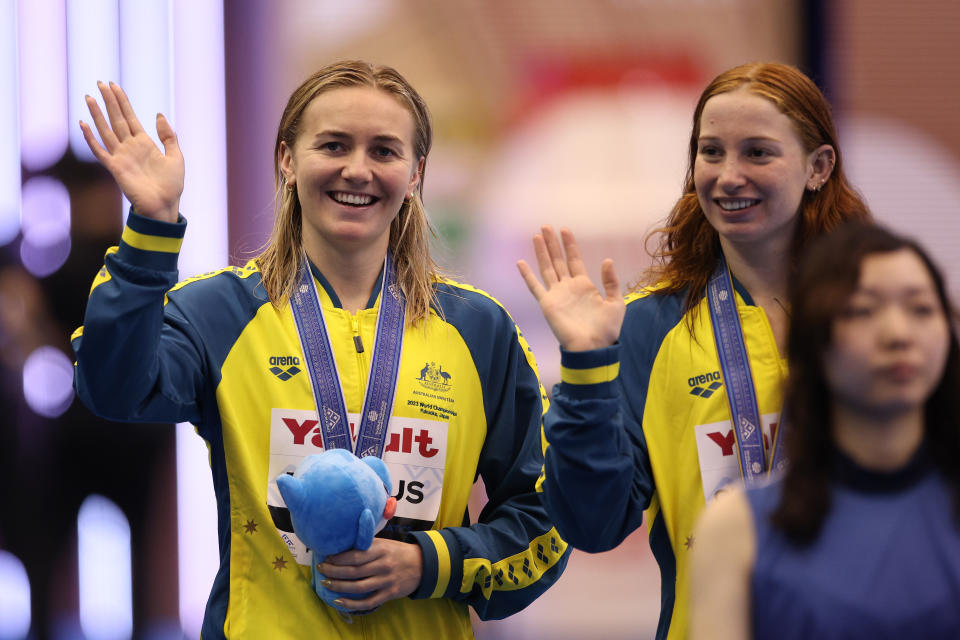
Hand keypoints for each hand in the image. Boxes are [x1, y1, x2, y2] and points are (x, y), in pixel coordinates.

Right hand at [79, 82, 183, 222]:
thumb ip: (168, 136)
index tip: (114, 85)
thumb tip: (158, 114)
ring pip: (106, 130)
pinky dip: (90, 138)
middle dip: (109, 101)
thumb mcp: (176, 157)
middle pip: (116, 119)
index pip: (130, 117)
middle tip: (99, 83)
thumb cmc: (172, 185)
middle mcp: (130, 147)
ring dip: (97, 114)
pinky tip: (83, 124)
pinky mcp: (115, 168)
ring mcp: (121, 156)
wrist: (164, 205)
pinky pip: (99, 151)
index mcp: (145, 143)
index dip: (122, 101)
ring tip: (89, 97)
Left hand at [318, 538, 422, 610]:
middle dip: (334, 571)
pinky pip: (368, 602)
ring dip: (339, 586)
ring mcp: (386, 580)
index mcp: (381, 549)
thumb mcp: (385, 543)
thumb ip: (367, 545)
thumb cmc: (398, 552)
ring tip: (326, 583)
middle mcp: (383, 565)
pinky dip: (352, 604)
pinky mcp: (389, 593)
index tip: (326, 558)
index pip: (355, 555)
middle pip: (353, 571)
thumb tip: (343, 547)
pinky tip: (339, 601)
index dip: (338, 558)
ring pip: (358, 587)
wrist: (422, 564)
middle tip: (321, 570)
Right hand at [517, 226, 624, 350]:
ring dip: (541, 253)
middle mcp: (568, 287)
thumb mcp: (616, 303)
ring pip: (547, 268)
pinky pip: (535, 287)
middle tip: (545, 226)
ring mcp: (556, 295)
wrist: (593, 348)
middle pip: (558, 260)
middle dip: (552, 243)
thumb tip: (606, 260)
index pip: (574, 260)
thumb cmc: (606, 329)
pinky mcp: (547, 304)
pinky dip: (527, 275)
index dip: (570, 245)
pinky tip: (521, 263)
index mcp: (584, 285)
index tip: (565, 229)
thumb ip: (611, 281)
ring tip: (536, 236)